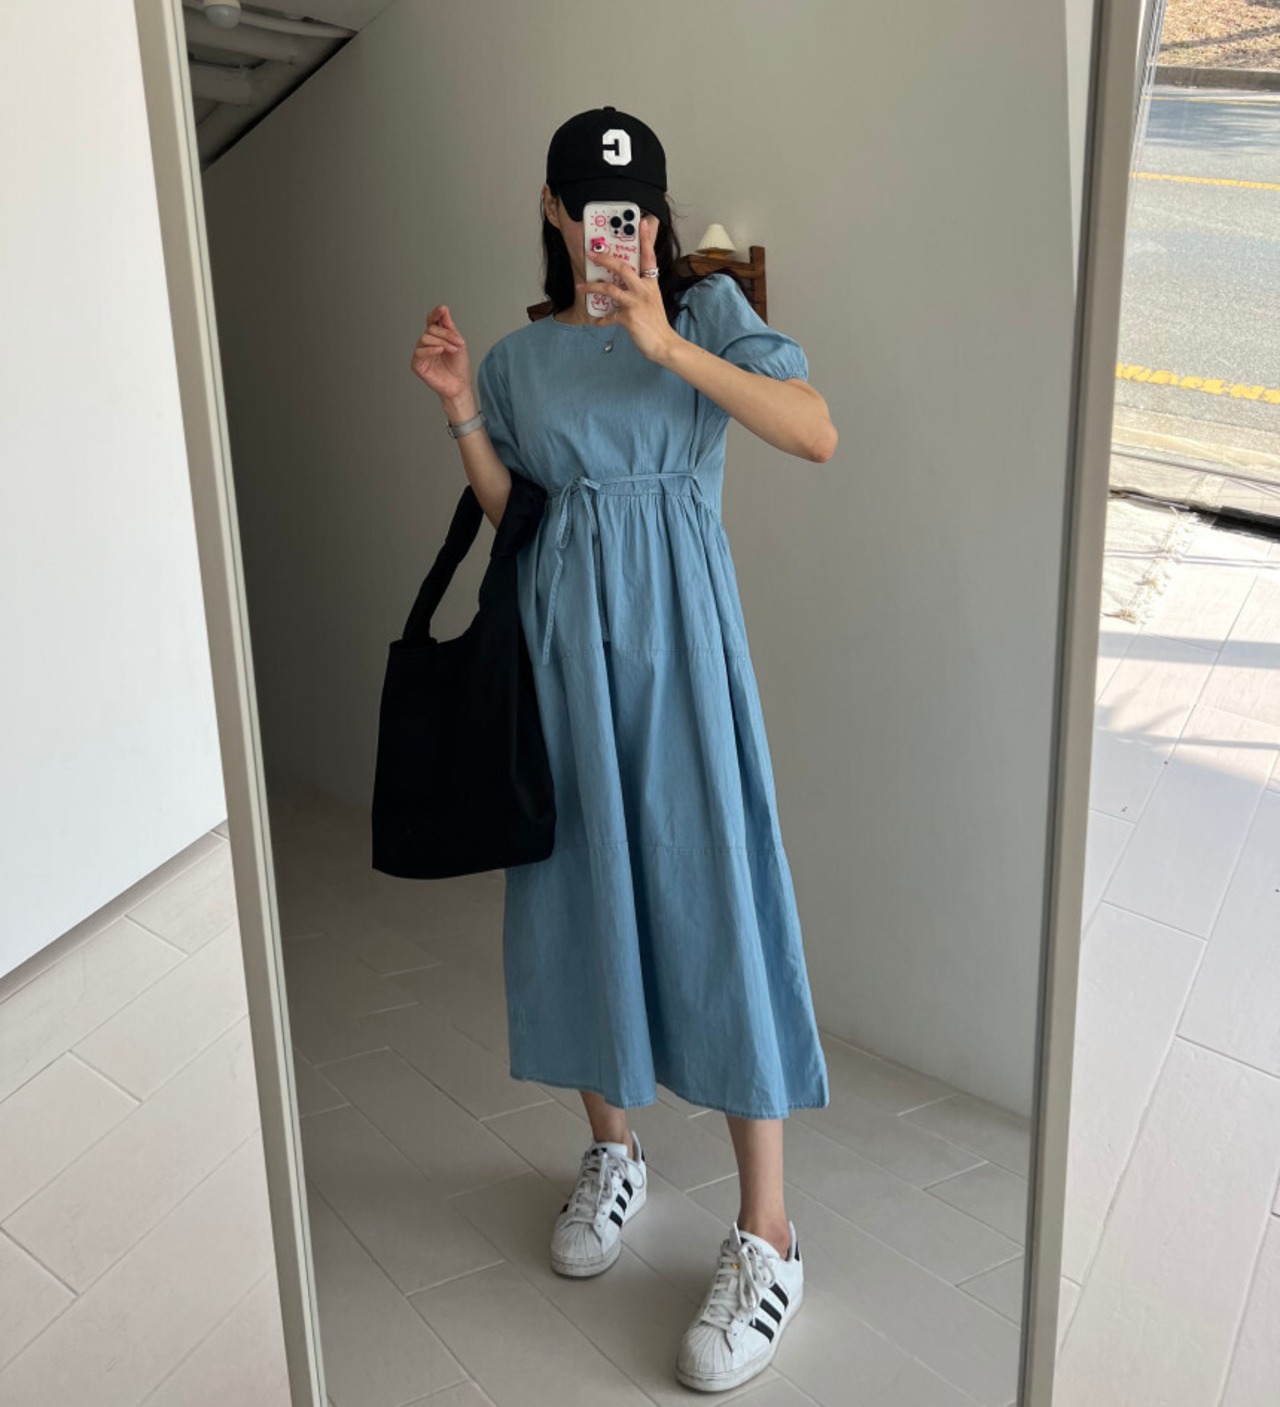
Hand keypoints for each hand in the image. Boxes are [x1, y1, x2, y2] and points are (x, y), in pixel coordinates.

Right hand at [411, 305, 472, 410]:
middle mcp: (427, 344)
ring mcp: (421, 353)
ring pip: (425, 338)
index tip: (443, 309)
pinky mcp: (417, 364)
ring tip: (452, 350)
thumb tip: (444, 309)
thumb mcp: (458, 342)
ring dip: (441, 342)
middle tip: (458, 343)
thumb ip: (449, 327)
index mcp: (437, 337)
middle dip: (446, 334)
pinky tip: (440, 351)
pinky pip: (420, 351)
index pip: (432, 321)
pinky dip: (431, 350)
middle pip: (431, 329)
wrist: (460, 385)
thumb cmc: (459, 367)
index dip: (436, 314)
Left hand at [576, 214, 681, 363]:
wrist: (664, 344)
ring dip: (592, 287)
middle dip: (605, 259)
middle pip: (622, 267)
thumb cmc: (657, 323)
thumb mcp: (653, 300)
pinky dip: (601, 319)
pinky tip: (595, 321)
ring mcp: (636, 303)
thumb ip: (641, 290)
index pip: (649, 256)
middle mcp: (644, 289)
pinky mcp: (628, 318)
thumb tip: (624, 285)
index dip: (646, 239)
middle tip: (591, 254)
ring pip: (610, 289)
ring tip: (580, 287)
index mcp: (651, 284)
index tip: (642, 222)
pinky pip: (609, 316)